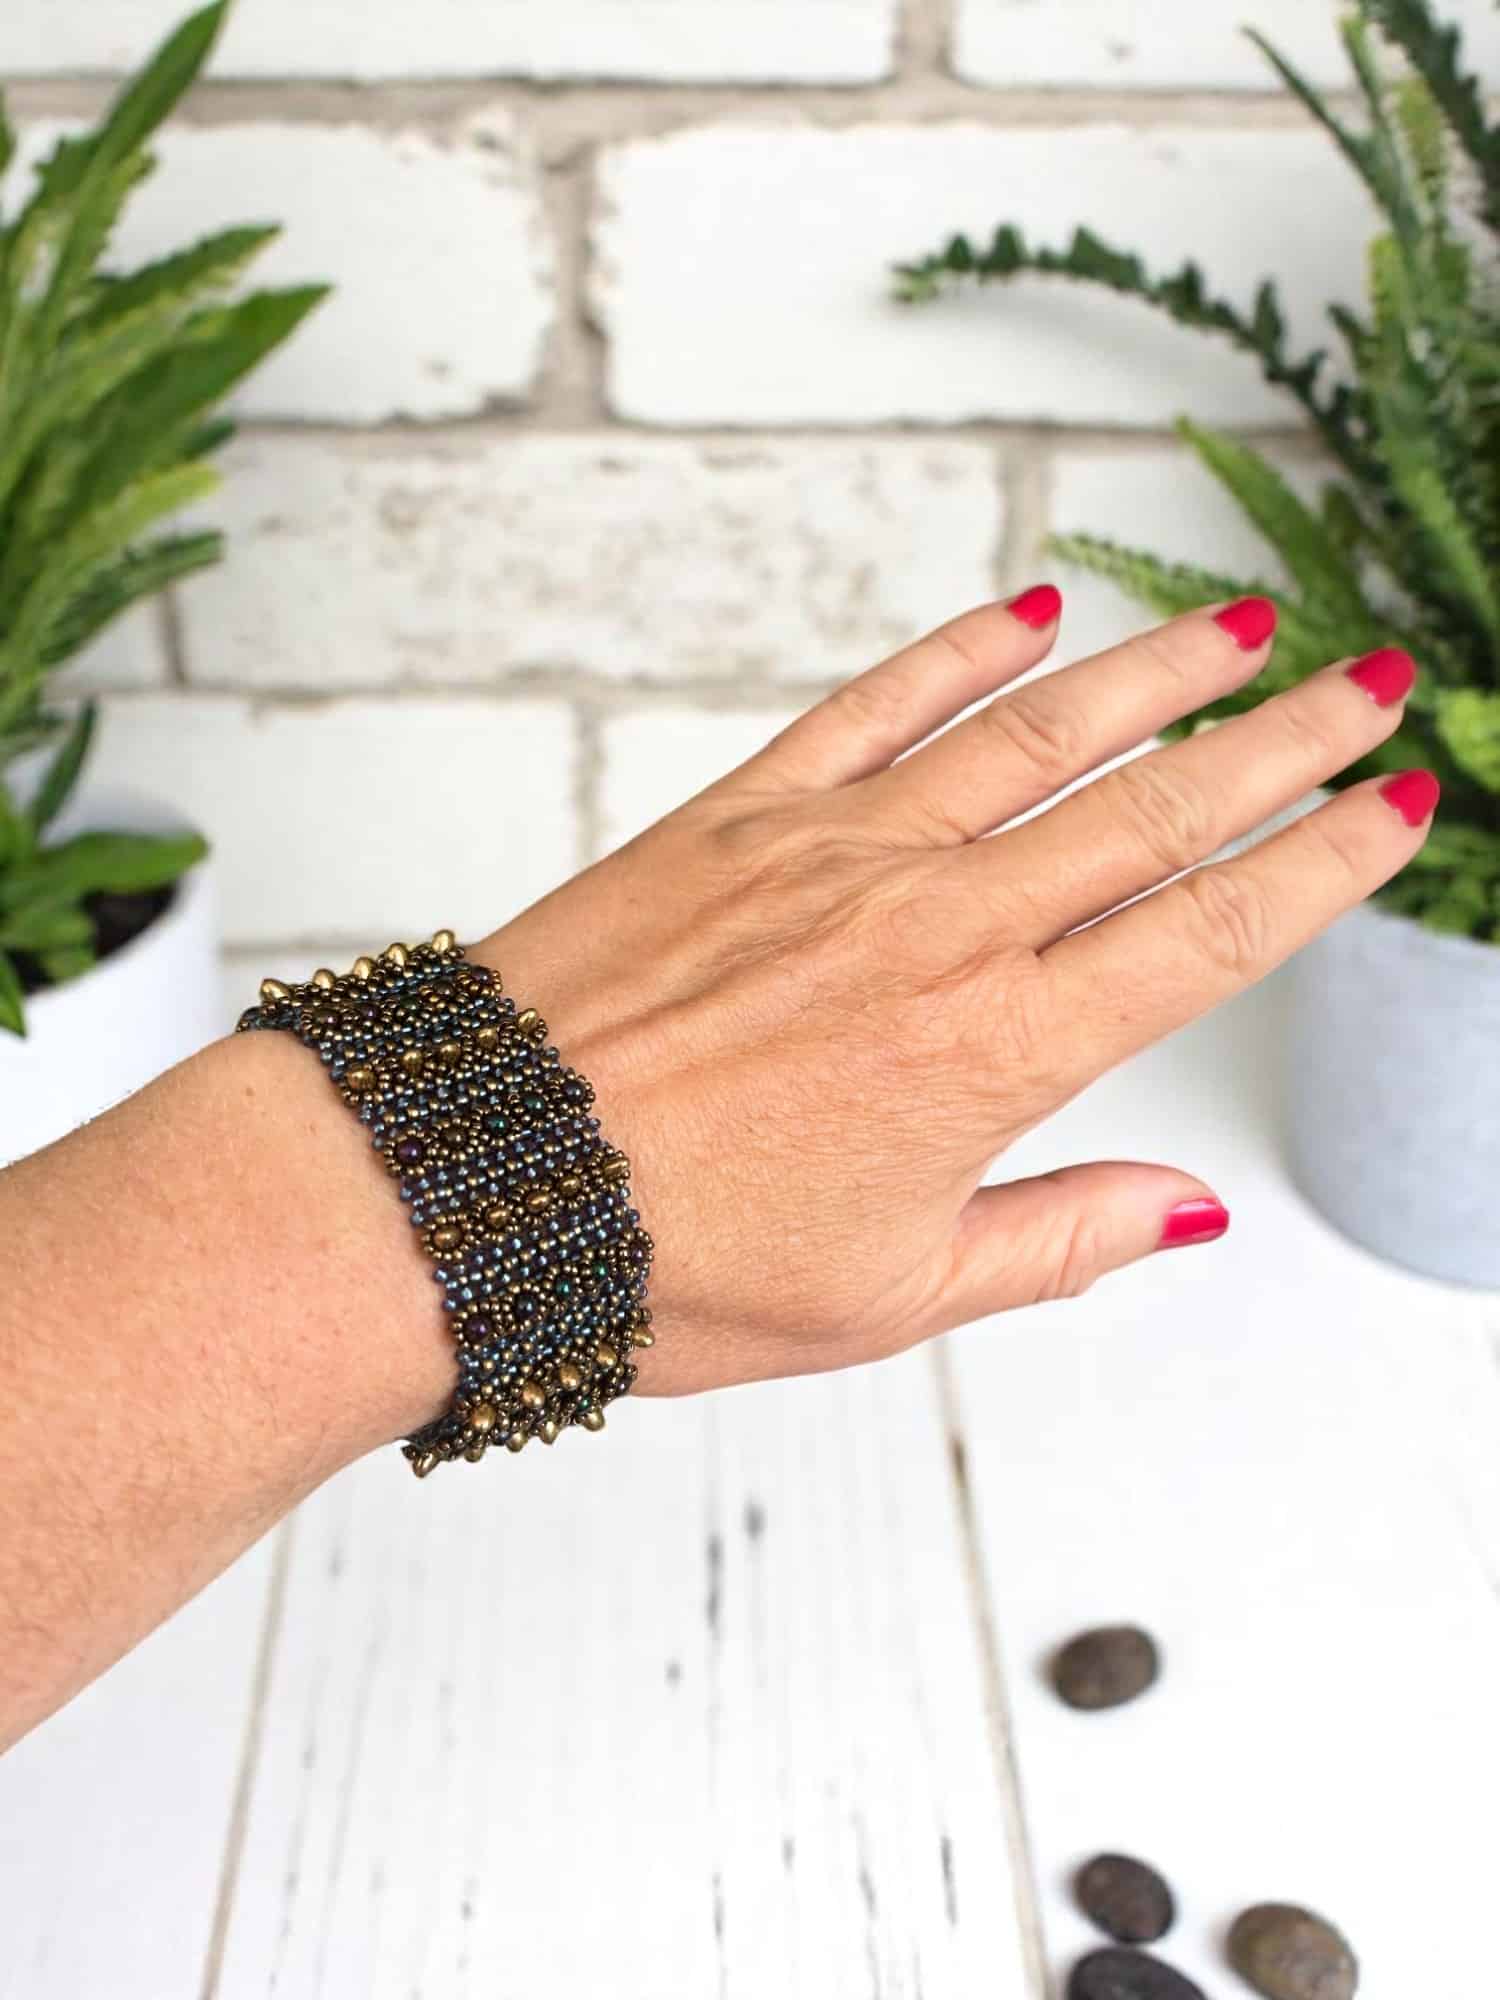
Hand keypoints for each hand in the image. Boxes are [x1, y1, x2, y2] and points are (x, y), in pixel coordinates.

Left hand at [479, 591, 1432, 1398]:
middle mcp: (939, 928)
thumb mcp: (891, 1295)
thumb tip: (1188, 1207)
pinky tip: (1031, 611)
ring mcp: (840, 852)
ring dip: (1155, 675)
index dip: (1320, 865)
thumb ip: (1057, 1238)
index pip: (1207, 932)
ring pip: (1036, 736)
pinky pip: (878, 706)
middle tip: (1377, 685)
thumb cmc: (671, 1258)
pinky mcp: (745, 812)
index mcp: (995, 1053)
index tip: (1395, 807)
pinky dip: (959, 653)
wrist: (473, 1181)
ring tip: (1248, 628)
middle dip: (1282, 743)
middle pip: (1153, 811)